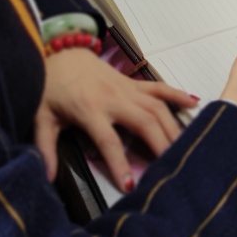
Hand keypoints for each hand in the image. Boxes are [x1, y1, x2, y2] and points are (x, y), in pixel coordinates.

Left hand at [34, 49, 197, 191]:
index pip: (109, 141)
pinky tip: (194, 103)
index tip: (131, 185)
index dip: (120, 163)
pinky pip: (158, 88)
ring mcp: (126, 89)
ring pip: (156, 107)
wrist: (58, 51)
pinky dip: (177, 95)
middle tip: (174, 168)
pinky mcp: (132, 82)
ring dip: (173, 127)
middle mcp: (113, 98)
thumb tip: (44, 176)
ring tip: (186, 148)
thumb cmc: (50, 86)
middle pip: (144, 122)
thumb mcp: (42, 118)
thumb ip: (45, 148)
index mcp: (90, 109)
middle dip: (161, 145)